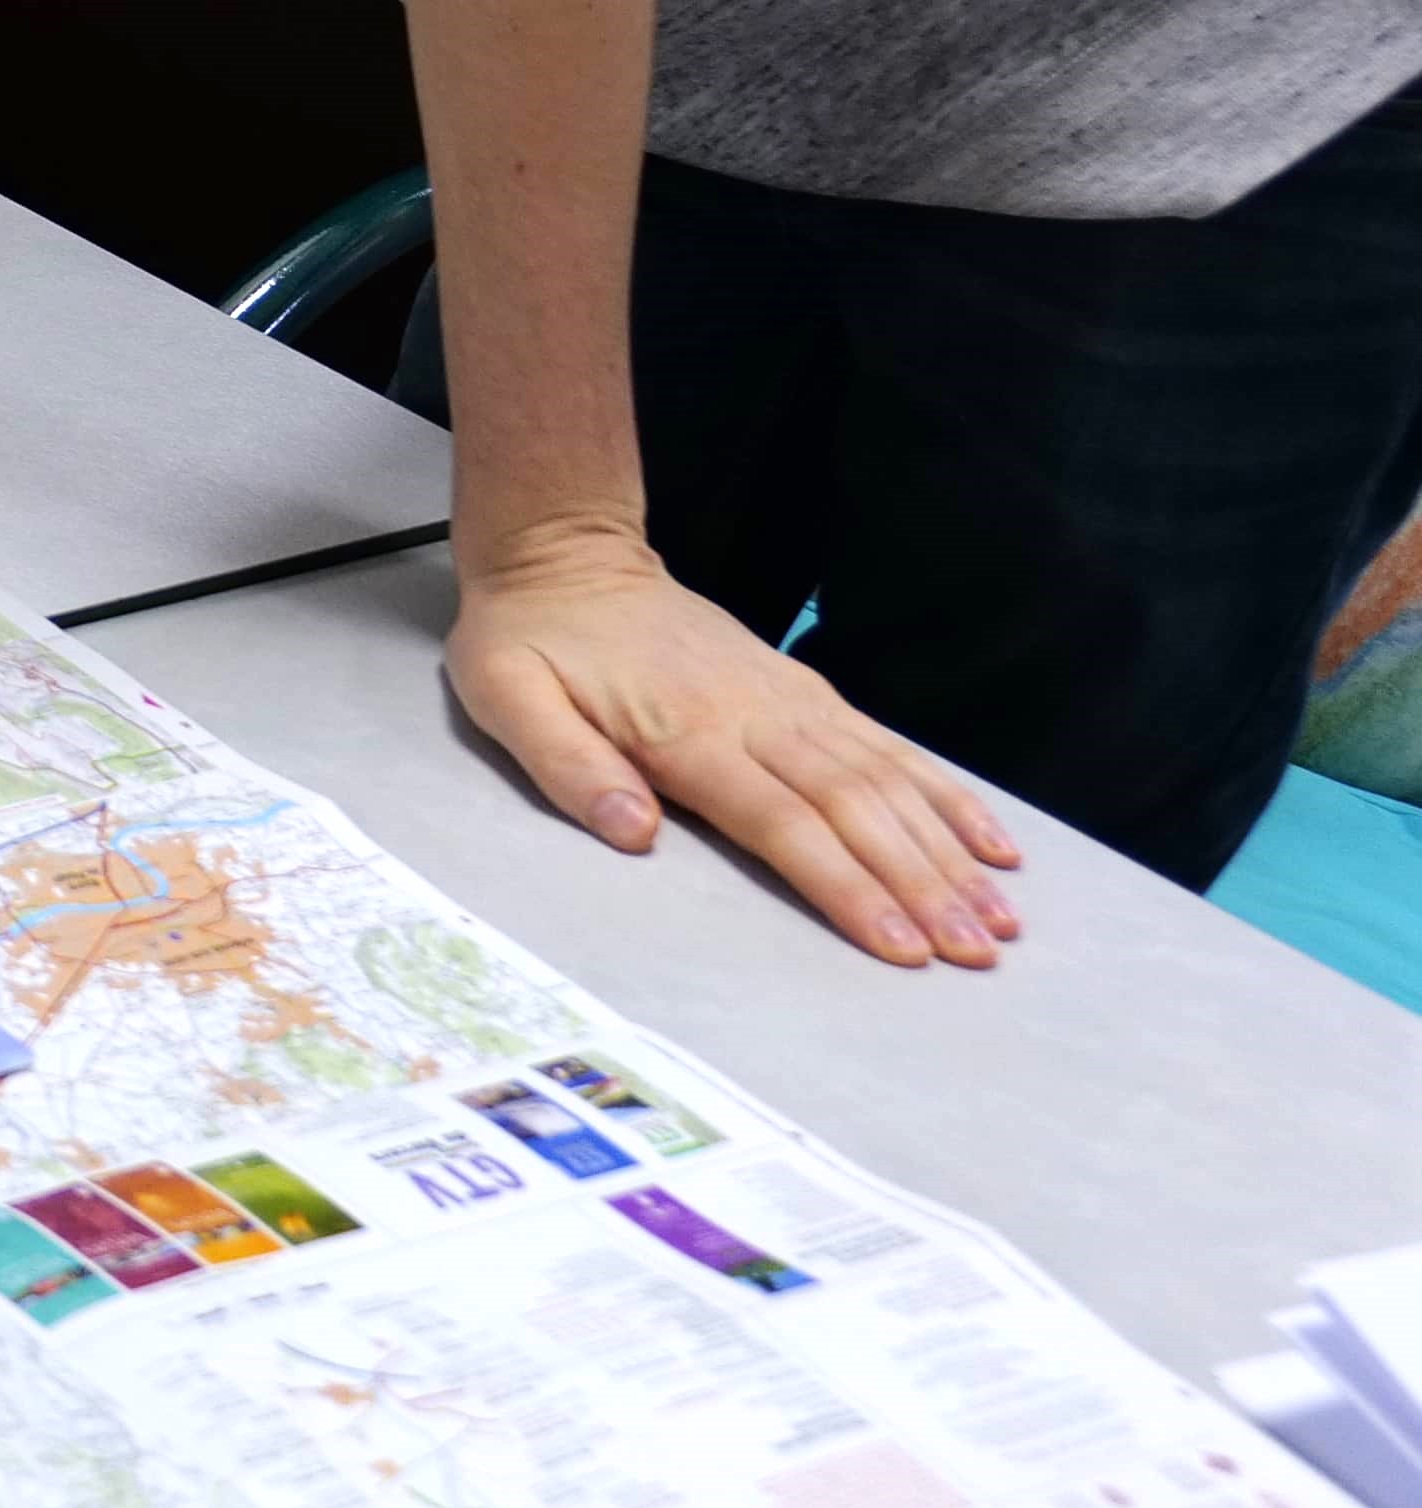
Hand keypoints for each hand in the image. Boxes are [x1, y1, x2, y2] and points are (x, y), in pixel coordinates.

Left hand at [445, 521, 1023, 967]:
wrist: (565, 554)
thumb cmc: (531, 638)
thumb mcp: (508, 697)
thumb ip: (569, 766)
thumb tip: (633, 832)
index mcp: (687, 733)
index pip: (783, 822)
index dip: (845, 886)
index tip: (900, 945)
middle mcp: (757, 715)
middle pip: (856, 809)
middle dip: (922, 886)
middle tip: (975, 954)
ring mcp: (790, 700)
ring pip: (888, 782)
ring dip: (947, 852)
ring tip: (998, 919)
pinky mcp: (805, 691)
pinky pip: (890, 747)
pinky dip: (947, 796)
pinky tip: (993, 844)